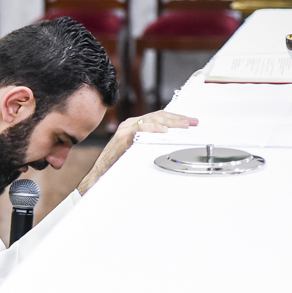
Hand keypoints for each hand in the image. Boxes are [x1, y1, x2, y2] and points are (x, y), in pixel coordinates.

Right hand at [77, 110, 198, 194]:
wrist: (99, 176)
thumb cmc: (118, 167)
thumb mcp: (138, 152)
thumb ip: (150, 144)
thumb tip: (172, 144)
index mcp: (134, 126)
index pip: (159, 117)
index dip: (176, 118)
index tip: (190, 122)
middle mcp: (130, 125)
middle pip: (158, 115)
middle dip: (177, 118)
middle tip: (192, 122)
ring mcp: (125, 130)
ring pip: (152, 119)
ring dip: (170, 122)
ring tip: (182, 125)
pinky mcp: (122, 138)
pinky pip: (140, 129)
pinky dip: (153, 129)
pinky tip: (164, 131)